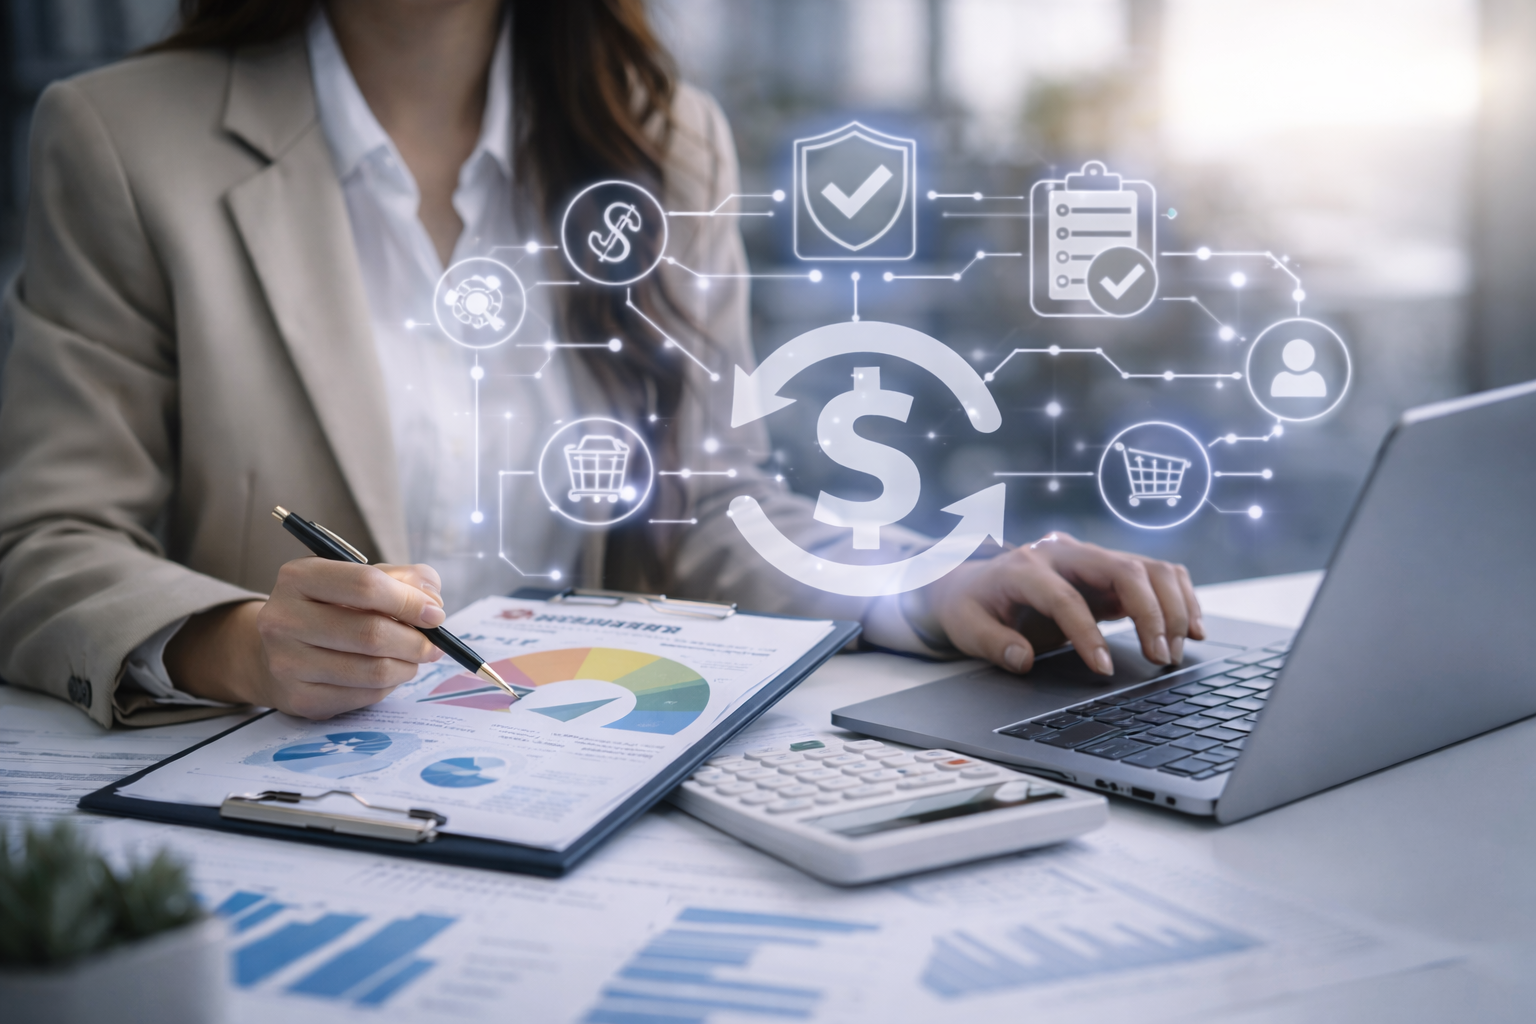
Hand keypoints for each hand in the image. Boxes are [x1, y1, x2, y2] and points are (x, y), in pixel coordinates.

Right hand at [166, 559, 445, 718]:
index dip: (410, 601)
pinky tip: (387, 673)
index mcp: (298, 577)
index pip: (366, 585)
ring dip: (407, 666)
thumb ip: (402, 579)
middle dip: (415, 641)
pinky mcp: (300, 698)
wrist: (272, 651)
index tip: (435, 614)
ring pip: (373, 670)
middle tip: (434, 644)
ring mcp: (287, 662)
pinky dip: (388, 686)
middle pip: (371, 633)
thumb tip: (432, 600)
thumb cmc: (328, 608)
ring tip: (413, 658)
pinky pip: (365, 695)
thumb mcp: (356, 578)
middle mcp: (283, 618)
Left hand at [914, 532, 1203, 675]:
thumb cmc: (971, 606)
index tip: (1104, 671)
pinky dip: (1181, 599)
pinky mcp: (1111, 573)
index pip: (1066, 598)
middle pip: (1124, 570)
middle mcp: (1066, 554)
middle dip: (1151, 615)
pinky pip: (1158, 576)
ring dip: (1174, 608)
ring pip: (1150, 568)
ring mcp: (1093, 560)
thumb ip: (992, 643)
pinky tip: (1191, 630)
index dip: (1088, 635)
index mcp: (1025, 566)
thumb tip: (1021, 659)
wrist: (974, 583)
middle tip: (1160, 659)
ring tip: (1175, 652)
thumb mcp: (965, 626)